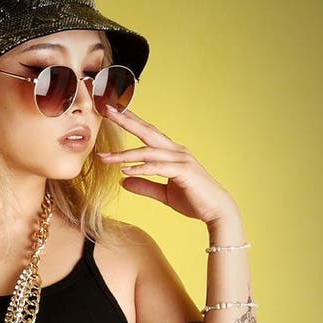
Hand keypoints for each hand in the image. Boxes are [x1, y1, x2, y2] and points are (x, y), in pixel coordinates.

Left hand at [97, 105, 239, 225]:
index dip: (131, 121)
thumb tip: (124, 181)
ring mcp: (181, 159)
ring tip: (106, 158)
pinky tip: (126, 171)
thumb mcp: (164, 194)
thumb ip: (145, 186)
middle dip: (127, 120)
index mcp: (171, 153)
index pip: (148, 133)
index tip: (113, 113)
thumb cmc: (194, 201)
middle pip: (147, 131)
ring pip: (148, 152)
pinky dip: (141, 168)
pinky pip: (158, 167)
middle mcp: (176, 151)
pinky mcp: (184, 171)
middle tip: (108, 110)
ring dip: (125, 155)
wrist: (217, 211)